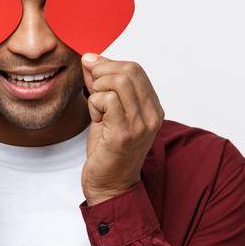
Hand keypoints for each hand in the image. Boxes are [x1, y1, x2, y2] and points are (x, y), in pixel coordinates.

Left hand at [81, 54, 163, 204]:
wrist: (110, 186)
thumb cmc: (107, 151)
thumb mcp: (107, 112)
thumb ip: (103, 85)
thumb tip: (91, 59)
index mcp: (153, 107)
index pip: (135, 69)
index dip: (109, 64)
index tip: (92, 72)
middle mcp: (153, 115)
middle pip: (129, 70)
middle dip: (102, 72)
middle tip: (92, 89)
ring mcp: (141, 125)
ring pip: (118, 82)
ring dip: (98, 90)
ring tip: (97, 109)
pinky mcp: (125, 134)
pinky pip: (108, 100)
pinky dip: (94, 104)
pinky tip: (96, 119)